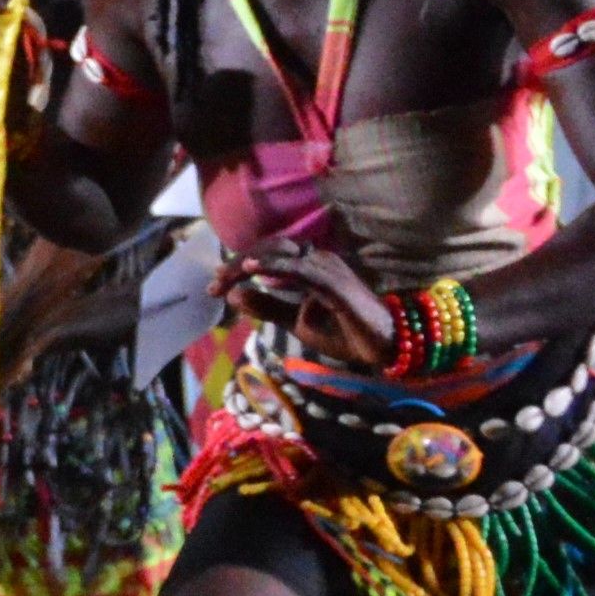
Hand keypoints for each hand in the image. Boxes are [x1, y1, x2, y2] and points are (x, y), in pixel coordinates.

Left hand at [218, 236, 395, 366]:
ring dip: (248, 264)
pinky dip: (274, 267)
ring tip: (223, 277)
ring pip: (280, 254)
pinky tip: (251, 271)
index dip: (238, 266)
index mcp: (308, 266)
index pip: (267, 255)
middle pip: (269, 249)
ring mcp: (326, 267)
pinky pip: (300, 269)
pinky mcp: (334, 281)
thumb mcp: (294, 321)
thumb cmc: (343, 332)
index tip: (213, 284)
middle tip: (213, 283)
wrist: (381, 347)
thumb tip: (232, 295)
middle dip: (237, 264)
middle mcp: (317, 259)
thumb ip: (266, 306)